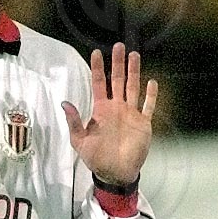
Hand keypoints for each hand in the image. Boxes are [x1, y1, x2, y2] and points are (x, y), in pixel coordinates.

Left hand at [61, 43, 156, 184]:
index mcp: (101, 110)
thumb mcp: (80, 141)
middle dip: (118, 63)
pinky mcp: (143, 123)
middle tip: (119, 45)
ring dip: (134, 72)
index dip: (98, 68)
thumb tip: (65, 102)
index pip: (99, 84)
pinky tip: (152, 82)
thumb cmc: (96, 158)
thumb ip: (74, 122)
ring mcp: (131, 114)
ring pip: (133, 87)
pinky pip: (148, 106)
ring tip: (135, 54)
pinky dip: (151, 95)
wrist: (115, 173)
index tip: (96, 52)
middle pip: (117, 80)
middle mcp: (116, 108)